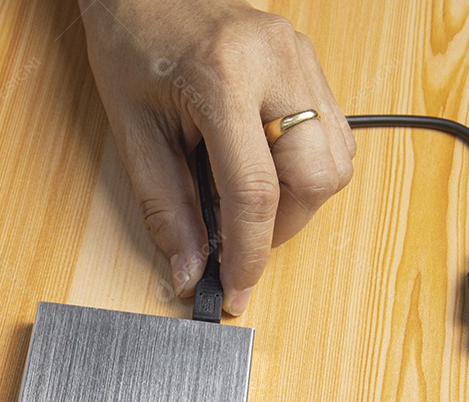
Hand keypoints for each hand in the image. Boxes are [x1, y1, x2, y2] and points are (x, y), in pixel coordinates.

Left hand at [78, 0, 354, 314]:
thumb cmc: (132, 46)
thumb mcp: (134, 133)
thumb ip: (166, 207)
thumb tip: (191, 269)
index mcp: (223, 79)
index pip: (256, 190)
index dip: (249, 252)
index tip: (236, 287)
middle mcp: (277, 64)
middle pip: (317, 178)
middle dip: (282, 226)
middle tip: (238, 236)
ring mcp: (301, 58)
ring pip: (336, 160)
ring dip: (299, 199)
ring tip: (248, 200)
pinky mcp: (309, 60)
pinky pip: (332, 133)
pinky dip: (305, 168)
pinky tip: (264, 166)